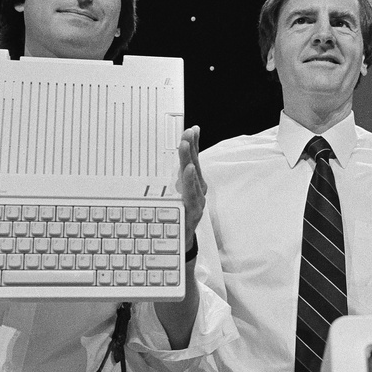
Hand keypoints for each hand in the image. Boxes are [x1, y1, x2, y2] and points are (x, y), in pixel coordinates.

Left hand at [176, 125, 205, 245]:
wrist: (182, 242)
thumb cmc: (180, 216)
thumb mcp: (176, 194)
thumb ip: (176, 179)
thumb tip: (171, 162)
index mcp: (194, 183)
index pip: (194, 159)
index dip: (195, 144)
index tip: (192, 129)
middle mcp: (199, 189)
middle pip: (194, 164)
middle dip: (191, 146)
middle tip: (187, 132)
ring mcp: (198, 199)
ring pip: (193, 176)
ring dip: (189, 158)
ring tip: (185, 144)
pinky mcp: (194, 209)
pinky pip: (192, 193)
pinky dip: (190, 180)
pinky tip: (188, 170)